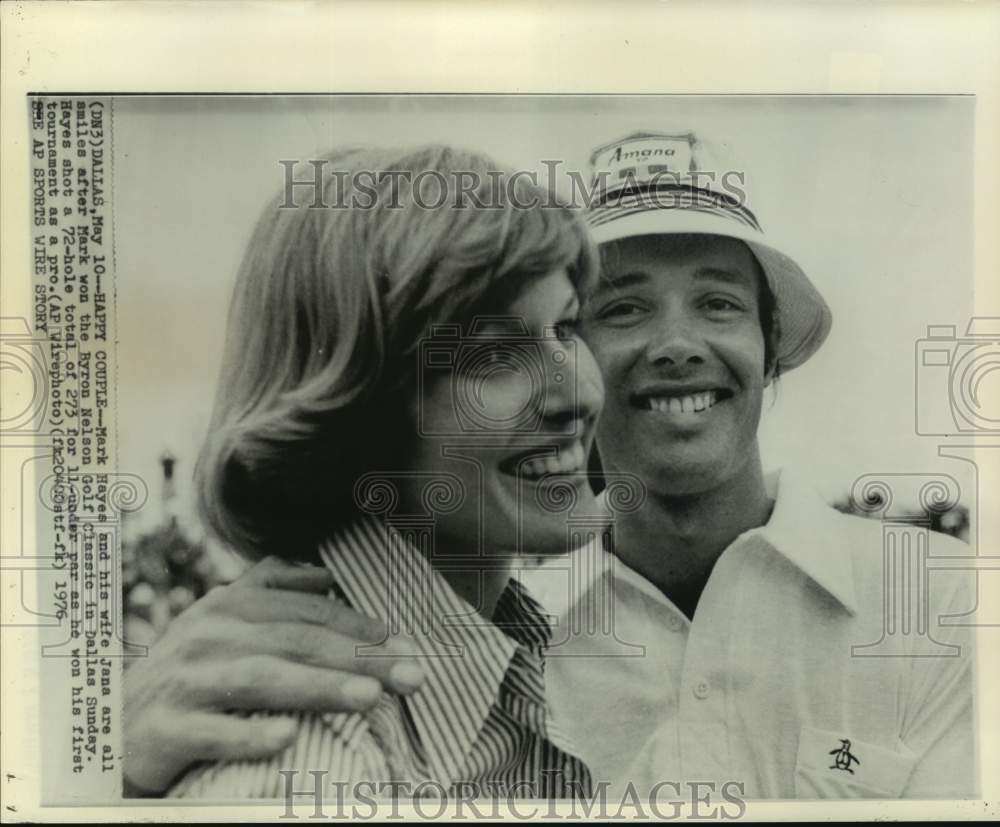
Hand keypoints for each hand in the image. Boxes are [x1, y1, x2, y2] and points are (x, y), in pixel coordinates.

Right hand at [122, 556, 424, 794]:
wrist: (115, 725)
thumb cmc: (189, 673)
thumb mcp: (223, 622)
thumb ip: (270, 590)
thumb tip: (324, 572)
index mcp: (230, 605)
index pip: (308, 611)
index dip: (360, 625)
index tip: (406, 645)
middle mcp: (209, 634)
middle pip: (296, 641)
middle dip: (359, 656)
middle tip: (410, 674)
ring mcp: (186, 680)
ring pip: (262, 679)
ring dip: (318, 687)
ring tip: (368, 697)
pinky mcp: (166, 728)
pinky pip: (214, 733)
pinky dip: (250, 736)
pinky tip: (288, 738)